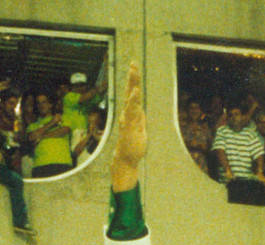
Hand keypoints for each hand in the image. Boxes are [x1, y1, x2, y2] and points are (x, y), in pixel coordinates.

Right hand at [111, 62, 145, 190]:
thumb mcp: (139, 128)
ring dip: (132, 85)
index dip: (134, 80)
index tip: (134, 66)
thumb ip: (138, 118)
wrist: (126, 159)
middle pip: (130, 92)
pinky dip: (133, 100)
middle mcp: (128, 113)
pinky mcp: (129, 126)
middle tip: (133, 63)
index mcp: (132, 113)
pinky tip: (135, 92)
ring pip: (131, 99)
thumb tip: (138, 110)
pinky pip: (131, 111)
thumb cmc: (132, 145)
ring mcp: (128, 119)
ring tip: (133, 73)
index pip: (133, 94)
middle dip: (132, 77)